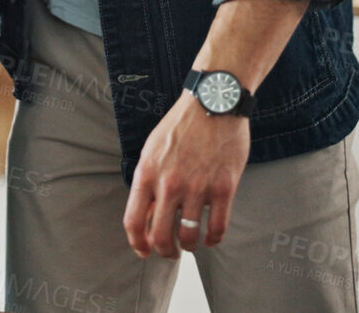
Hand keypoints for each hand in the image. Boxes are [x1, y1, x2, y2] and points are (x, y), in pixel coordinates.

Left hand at [123, 91, 250, 257]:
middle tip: (170, 253)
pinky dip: (214, 239)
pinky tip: (212, 238)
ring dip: (189, 247)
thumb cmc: (180, 127)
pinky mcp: (224, 188)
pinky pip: (218, 226)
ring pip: (190, 236)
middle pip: (161, 236)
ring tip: (191, 245)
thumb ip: (149, 182)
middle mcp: (170, 184)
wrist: (212, 104)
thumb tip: (148, 214)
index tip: (144, 251)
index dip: (137, 243)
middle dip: (164, 251)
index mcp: (147, 174)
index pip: (134, 220)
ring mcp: (198, 187)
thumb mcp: (152, 150)